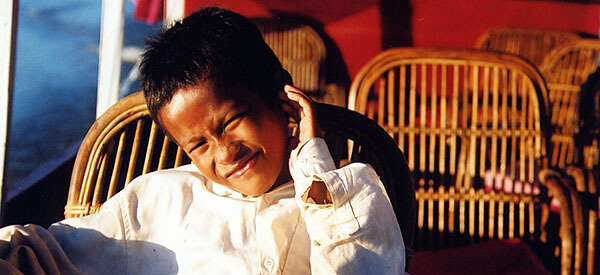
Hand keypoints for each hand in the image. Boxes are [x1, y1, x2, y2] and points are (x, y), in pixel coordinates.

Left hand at [280, 85, 330, 203]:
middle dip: (291, 99)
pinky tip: (290, 94)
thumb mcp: (291, 149)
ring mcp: (312, 124)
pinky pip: (308, 105)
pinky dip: (299, 97)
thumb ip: (290, 141)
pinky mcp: (313, 122)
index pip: (298, 116)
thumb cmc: (300, 164)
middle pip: (301, 108)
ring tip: (284, 89)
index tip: (280, 102)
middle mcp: (310, 126)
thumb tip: (287, 137)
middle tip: (280, 93)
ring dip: (295, 95)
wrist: (308, 169)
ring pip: (306, 104)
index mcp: (305, 132)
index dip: (290, 107)